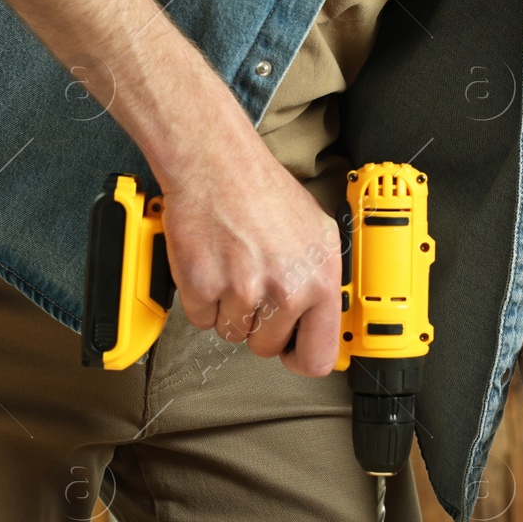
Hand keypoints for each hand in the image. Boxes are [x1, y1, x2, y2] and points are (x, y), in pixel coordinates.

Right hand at [159, 150, 342, 376]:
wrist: (216, 163)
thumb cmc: (263, 191)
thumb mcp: (316, 232)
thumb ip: (320, 280)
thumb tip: (322, 320)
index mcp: (320, 279)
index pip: (318, 356)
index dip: (299, 358)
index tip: (290, 349)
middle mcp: (286, 288)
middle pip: (266, 347)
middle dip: (257, 325)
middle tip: (252, 285)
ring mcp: (243, 289)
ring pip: (232, 333)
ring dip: (228, 309)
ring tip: (233, 267)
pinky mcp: (204, 286)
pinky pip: (201, 319)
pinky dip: (201, 298)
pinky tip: (212, 264)